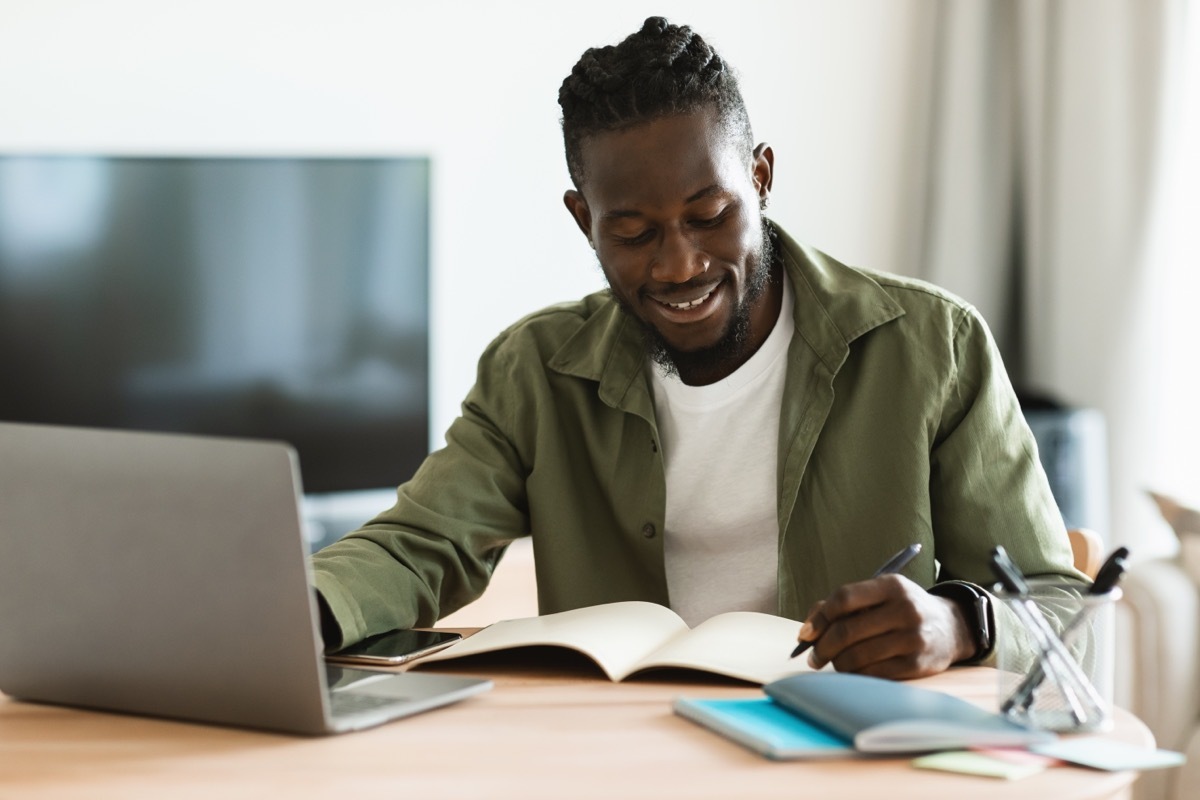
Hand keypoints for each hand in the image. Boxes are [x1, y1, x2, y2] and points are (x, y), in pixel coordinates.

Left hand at [796, 575, 974, 678]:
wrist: (950, 628)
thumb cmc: (900, 610)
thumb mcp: (879, 595)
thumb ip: (842, 605)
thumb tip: (807, 630)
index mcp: (891, 585)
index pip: (844, 598)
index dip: (819, 618)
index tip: (805, 634)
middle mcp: (905, 609)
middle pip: (847, 631)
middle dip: (822, 647)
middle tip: (813, 657)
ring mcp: (913, 637)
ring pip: (857, 656)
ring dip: (837, 664)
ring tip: (835, 663)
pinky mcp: (917, 664)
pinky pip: (873, 674)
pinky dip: (856, 675)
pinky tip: (854, 672)